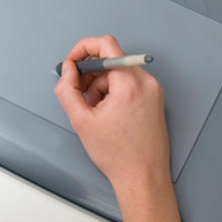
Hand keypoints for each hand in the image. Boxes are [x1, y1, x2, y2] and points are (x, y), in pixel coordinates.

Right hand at [53, 35, 171, 193]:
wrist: (143, 176)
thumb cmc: (119, 155)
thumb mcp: (81, 121)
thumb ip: (67, 90)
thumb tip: (67, 71)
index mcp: (130, 84)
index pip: (106, 45)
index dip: (83, 49)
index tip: (72, 62)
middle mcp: (146, 82)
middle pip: (111, 60)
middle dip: (91, 74)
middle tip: (79, 93)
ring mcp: (153, 90)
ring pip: (118, 74)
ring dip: (101, 86)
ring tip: (96, 112)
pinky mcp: (154, 99)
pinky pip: (129, 84)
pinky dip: (114, 92)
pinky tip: (108, 114)